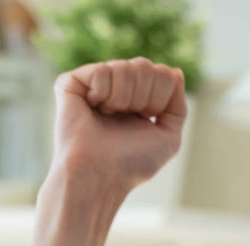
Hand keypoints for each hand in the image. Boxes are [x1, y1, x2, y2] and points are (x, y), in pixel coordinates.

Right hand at [50, 57, 187, 195]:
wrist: (99, 175)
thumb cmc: (131, 164)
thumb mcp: (168, 139)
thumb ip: (178, 106)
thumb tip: (175, 71)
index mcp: (137, 100)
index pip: (161, 74)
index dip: (159, 97)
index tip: (146, 120)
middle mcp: (116, 89)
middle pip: (145, 66)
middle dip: (142, 97)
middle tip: (125, 120)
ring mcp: (93, 84)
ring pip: (124, 67)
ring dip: (122, 98)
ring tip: (108, 116)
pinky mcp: (72, 83)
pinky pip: (101, 70)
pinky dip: (102, 94)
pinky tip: (93, 109)